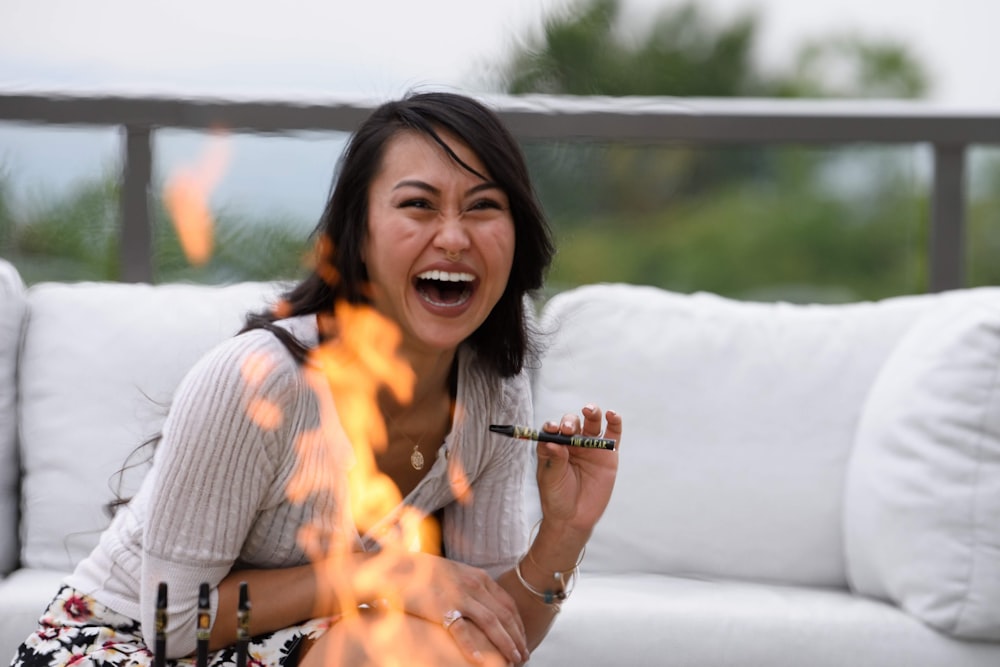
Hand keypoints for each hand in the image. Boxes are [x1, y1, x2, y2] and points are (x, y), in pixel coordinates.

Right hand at [354, 549, 527, 664]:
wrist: (395, 568)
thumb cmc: (423, 574)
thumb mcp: (454, 576)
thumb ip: (470, 588)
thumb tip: (483, 606)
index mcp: (478, 577)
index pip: (508, 604)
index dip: (518, 625)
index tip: (523, 640)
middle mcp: (474, 585)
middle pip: (505, 615)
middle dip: (517, 638)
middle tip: (524, 656)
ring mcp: (459, 595)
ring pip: (492, 623)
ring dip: (505, 644)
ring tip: (512, 661)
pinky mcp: (442, 607)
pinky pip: (462, 630)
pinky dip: (474, 647)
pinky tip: (482, 661)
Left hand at [536, 404, 620, 536]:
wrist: (574, 517)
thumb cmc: (556, 497)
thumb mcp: (551, 478)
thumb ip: (554, 459)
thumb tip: (552, 441)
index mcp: (554, 446)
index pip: (552, 429)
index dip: (552, 426)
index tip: (551, 428)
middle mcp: (572, 443)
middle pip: (572, 422)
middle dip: (570, 422)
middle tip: (568, 429)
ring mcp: (590, 446)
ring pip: (592, 422)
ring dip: (591, 412)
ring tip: (589, 410)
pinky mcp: (608, 453)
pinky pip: (613, 433)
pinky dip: (614, 421)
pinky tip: (611, 414)